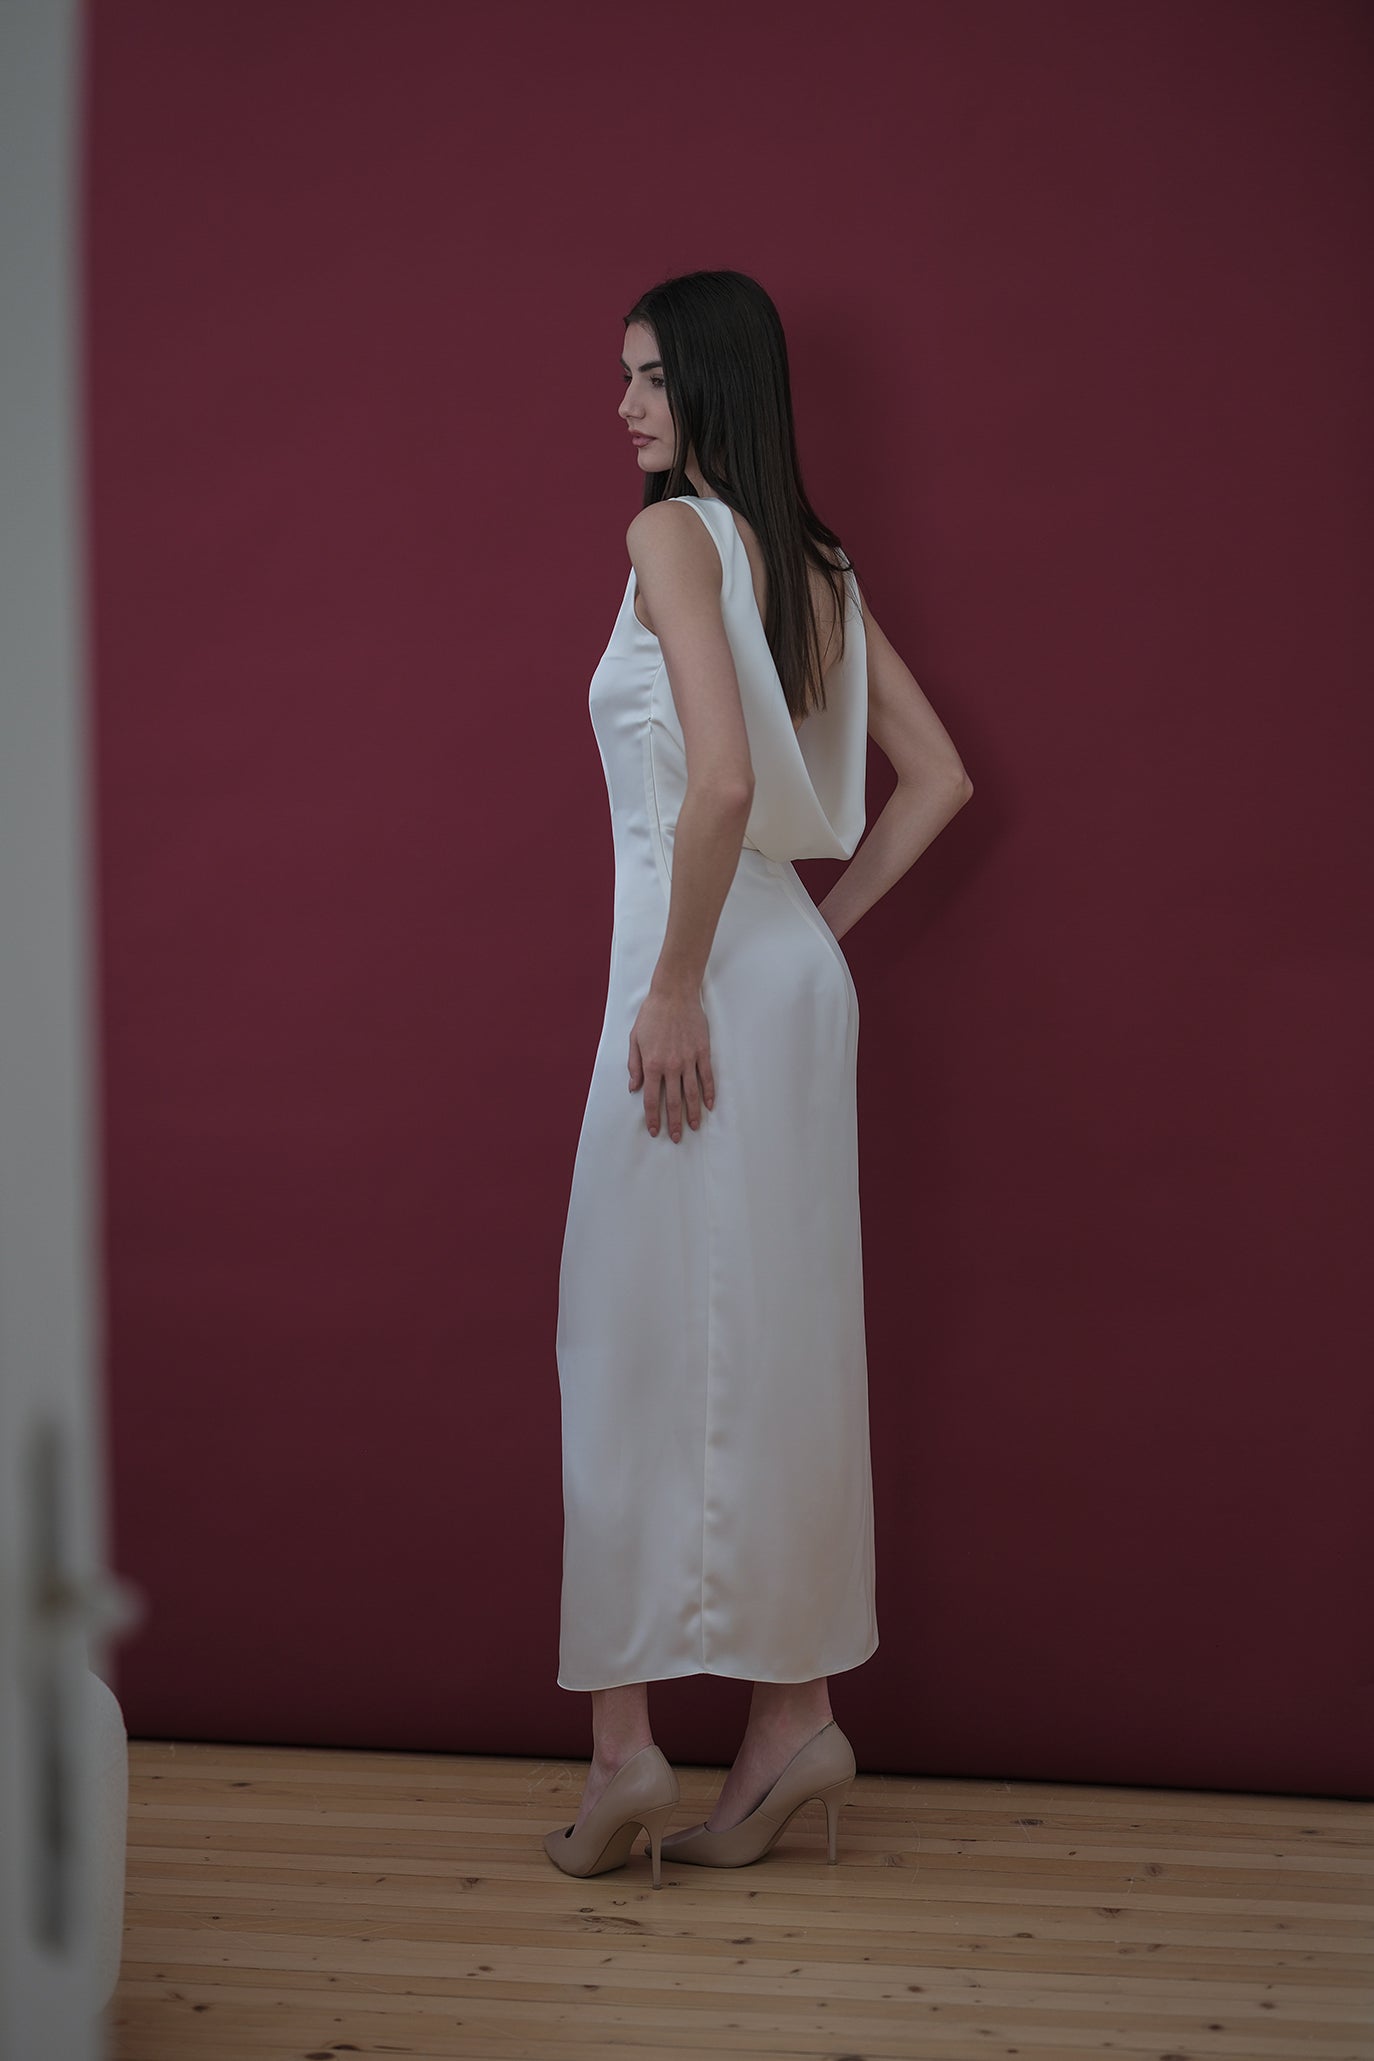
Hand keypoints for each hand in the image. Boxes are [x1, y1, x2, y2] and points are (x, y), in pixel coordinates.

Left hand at [628, 984, 714, 1141]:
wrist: (674, 994)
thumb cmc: (651, 1015)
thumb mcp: (635, 1039)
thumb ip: (634, 1065)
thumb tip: (634, 1088)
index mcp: (652, 1064)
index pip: (652, 1099)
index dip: (653, 1117)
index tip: (655, 1130)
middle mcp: (671, 1066)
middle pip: (674, 1101)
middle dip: (674, 1122)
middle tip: (676, 1138)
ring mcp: (689, 1060)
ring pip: (692, 1093)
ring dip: (693, 1113)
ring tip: (694, 1127)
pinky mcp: (703, 1052)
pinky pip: (707, 1077)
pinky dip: (708, 1092)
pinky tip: (709, 1105)